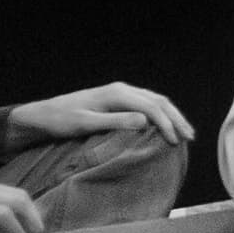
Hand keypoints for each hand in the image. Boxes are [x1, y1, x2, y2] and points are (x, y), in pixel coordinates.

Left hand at [8, 82, 191, 150]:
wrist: (43, 115)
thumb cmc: (60, 121)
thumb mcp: (85, 123)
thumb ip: (115, 122)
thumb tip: (145, 122)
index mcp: (116, 94)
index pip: (151, 107)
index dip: (167, 124)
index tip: (176, 142)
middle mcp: (121, 89)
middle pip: (158, 101)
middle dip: (176, 119)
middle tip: (190, 138)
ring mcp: (120, 93)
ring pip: (155, 101)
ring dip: (172, 116)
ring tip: (184, 132)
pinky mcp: (117, 100)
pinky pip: (147, 104)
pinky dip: (161, 115)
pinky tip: (166, 126)